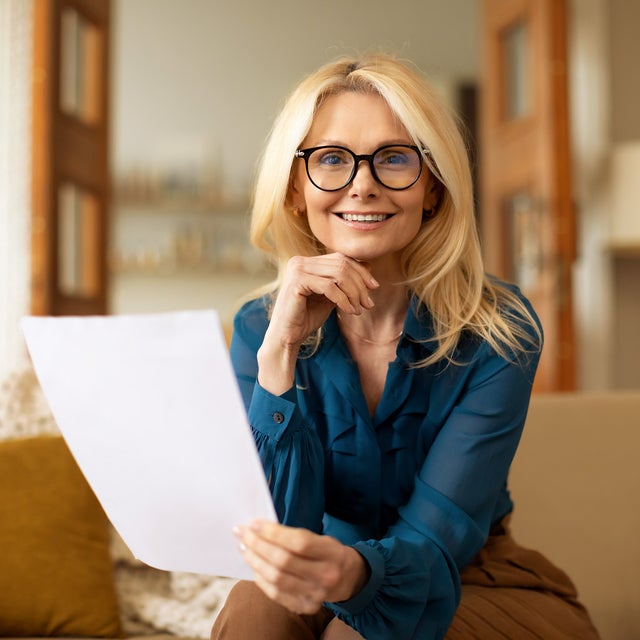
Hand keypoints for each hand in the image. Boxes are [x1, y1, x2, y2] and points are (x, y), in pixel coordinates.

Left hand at [234, 520, 368, 614]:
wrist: (347, 578)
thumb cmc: (328, 552)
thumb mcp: (321, 538)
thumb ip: (295, 535)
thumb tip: (260, 529)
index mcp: (333, 553)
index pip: (299, 542)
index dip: (273, 533)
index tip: (254, 524)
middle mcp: (326, 576)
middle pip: (284, 561)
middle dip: (258, 545)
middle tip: (243, 534)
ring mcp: (316, 595)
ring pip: (276, 578)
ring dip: (255, 561)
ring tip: (244, 548)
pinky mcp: (305, 608)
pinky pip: (276, 594)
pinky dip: (261, 579)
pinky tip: (254, 566)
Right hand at [257, 253, 377, 394]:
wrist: (287, 336)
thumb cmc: (307, 317)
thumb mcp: (331, 296)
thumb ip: (344, 282)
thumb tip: (369, 266)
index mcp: (307, 261)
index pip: (341, 258)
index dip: (361, 271)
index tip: (374, 287)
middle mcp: (300, 261)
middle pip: (342, 264)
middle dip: (360, 284)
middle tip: (368, 303)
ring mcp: (297, 269)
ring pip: (339, 274)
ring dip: (354, 293)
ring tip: (359, 309)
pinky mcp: (297, 282)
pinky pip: (330, 287)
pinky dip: (344, 300)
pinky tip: (350, 311)